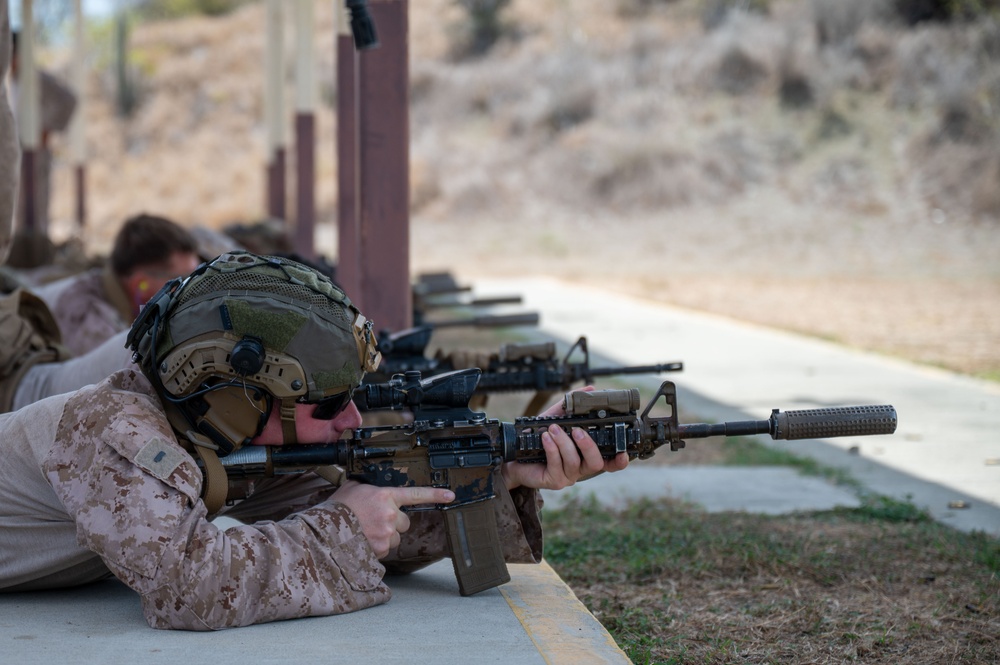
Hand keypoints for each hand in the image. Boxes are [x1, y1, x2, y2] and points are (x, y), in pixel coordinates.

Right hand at [332, 480, 454, 557]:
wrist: (324, 531)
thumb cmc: (336, 509)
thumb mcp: (352, 489)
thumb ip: (368, 487)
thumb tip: (369, 487)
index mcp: (385, 496)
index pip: (416, 494)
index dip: (435, 494)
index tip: (451, 495)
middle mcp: (390, 514)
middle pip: (404, 522)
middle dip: (393, 523)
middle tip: (374, 522)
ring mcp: (387, 533)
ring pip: (395, 537)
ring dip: (385, 536)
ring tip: (365, 532)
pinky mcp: (382, 549)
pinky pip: (386, 550)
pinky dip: (377, 548)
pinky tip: (363, 541)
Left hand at [502, 387, 628, 491]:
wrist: (515, 455)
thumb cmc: (539, 438)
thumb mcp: (556, 418)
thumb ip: (573, 405)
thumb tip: (591, 389)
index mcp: (586, 455)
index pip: (610, 462)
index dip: (620, 460)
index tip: (623, 452)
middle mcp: (581, 468)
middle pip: (596, 463)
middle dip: (588, 445)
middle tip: (576, 431)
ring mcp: (568, 476)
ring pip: (574, 461)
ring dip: (564, 442)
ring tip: (553, 429)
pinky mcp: (553, 480)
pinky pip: (556, 464)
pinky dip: (552, 448)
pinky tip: (545, 437)